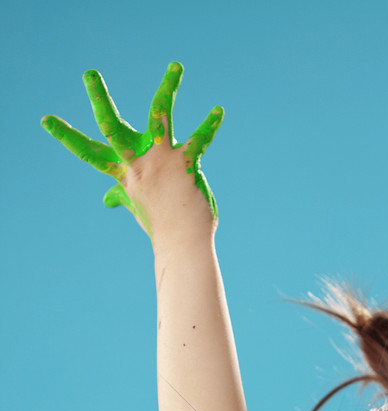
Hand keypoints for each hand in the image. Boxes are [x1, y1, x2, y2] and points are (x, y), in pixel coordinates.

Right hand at [42, 63, 222, 236]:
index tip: (46, 120)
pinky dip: (209, 125)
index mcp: (125, 173)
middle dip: (99, 100)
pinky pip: (198, 139)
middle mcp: (139, 164)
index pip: (91, 153)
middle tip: (89, 74)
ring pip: (159, 117)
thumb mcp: (137, 208)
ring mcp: (162, 161)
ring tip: (176, 67)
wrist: (182, 243)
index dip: (67, 137)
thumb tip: (107, 199)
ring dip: (167, 89)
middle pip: (112, 128)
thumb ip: (122, 195)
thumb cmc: (161, 225)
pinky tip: (218, 111)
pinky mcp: (186, 164)